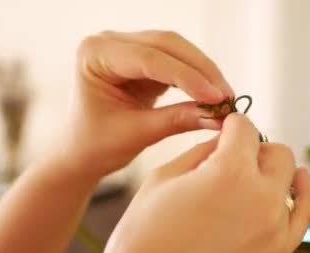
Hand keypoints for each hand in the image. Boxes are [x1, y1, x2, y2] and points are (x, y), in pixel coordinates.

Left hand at [57, 30, 233, 183]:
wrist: (81, 153)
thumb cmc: (95, 145)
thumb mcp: (136, 134)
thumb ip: (176, 121)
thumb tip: (218, 116)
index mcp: (95, 54)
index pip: (149, 59)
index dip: (187, 77)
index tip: (216, 97)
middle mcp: (109, 42)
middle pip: (166, 44)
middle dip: (201, 70)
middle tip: (227, 97)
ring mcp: (127, 47)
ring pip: (176, 49)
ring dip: (204, 72)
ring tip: (225, 98)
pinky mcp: (143, 59)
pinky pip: (177, 61)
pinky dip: (196, 77)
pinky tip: (213, 95)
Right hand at [66, 114, 309, 252]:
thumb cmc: (142, 240)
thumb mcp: (161, 180)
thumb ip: (200, 153)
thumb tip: (223, 142)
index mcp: (229, 171)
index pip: (244, 128)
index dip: (231, 123)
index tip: (224, 126)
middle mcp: (262, 197)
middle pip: (276, 152)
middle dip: (254, 147)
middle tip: (231, 156)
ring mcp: (275, 229)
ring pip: (293, 179)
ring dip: (274, 170)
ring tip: (254, 173)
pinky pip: (304, 215)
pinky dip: (302, 194)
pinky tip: (298, 183)